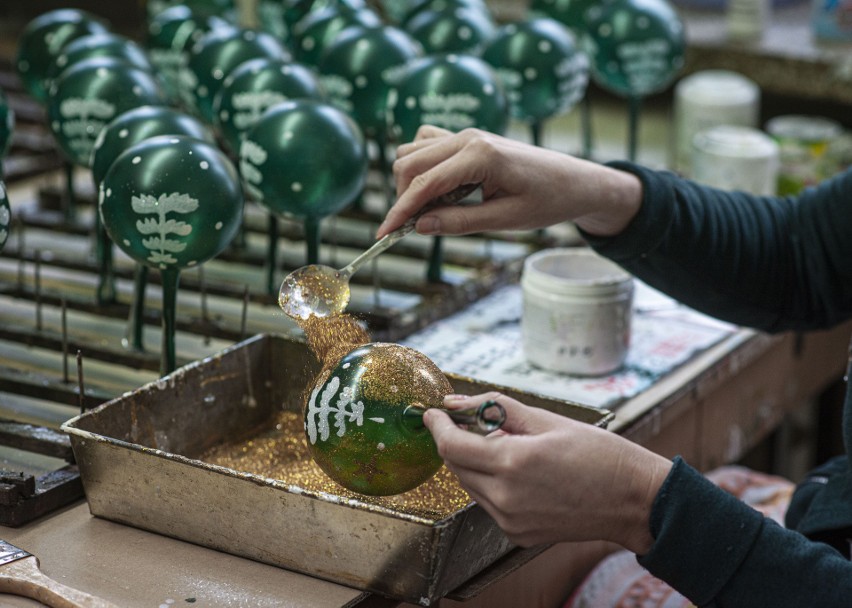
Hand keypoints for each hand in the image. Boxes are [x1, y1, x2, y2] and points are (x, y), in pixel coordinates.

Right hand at [377, 126, 642, 238]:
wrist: (575, 181)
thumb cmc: (548, 201)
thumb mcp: (504, 220)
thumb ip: (459, 222)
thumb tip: (419, 226)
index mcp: (480, 156)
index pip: (424, 183)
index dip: (400, 211)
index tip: (383, 235)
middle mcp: (468, 138)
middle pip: (410, 162)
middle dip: (403, 197)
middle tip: (413, 228)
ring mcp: (467, 134)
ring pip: (414, 151)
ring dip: (411, 182)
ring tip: (432, 211)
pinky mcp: (469, 138)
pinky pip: (429, 145)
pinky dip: (422, 167)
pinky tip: (440, 191)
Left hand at [424, 392, 671, 554]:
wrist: (634, 501)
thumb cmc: (598, 454)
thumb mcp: (546, 420)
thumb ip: (495, 408)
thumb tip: (455, 402)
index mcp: (512, 464)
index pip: (451, 446)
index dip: (437, 426)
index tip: (434, 412)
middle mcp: (505, 498)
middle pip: (456, 466)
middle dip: (457, 441)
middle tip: (476, 422)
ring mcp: (510, 521)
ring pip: (471, 485)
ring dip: (476, 463)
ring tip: (510, 446)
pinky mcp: (517, 534)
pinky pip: (489, 503)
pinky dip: (492, 483)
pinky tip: (520, 472)